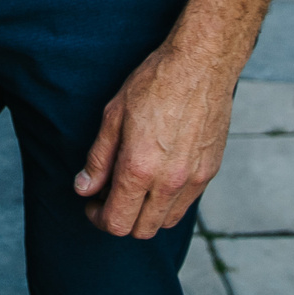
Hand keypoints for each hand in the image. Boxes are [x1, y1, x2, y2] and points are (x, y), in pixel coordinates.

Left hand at [73, 42, 235, 238]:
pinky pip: (186, 204)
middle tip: (109, 197)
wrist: (200, 64)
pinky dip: (168, 202)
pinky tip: (158, 177)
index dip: (98, 218)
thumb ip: (98, 159)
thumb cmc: (155, 83)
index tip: (92, 204)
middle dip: (120, 219)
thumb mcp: (113, 115)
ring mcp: (193, 179)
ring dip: (145, 215)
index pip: (116, 221)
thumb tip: (84, 189)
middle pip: (141, 230)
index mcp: (139, 168)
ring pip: (165, 223)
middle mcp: (169, 182)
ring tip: (135, 188)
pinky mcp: (209, 172)